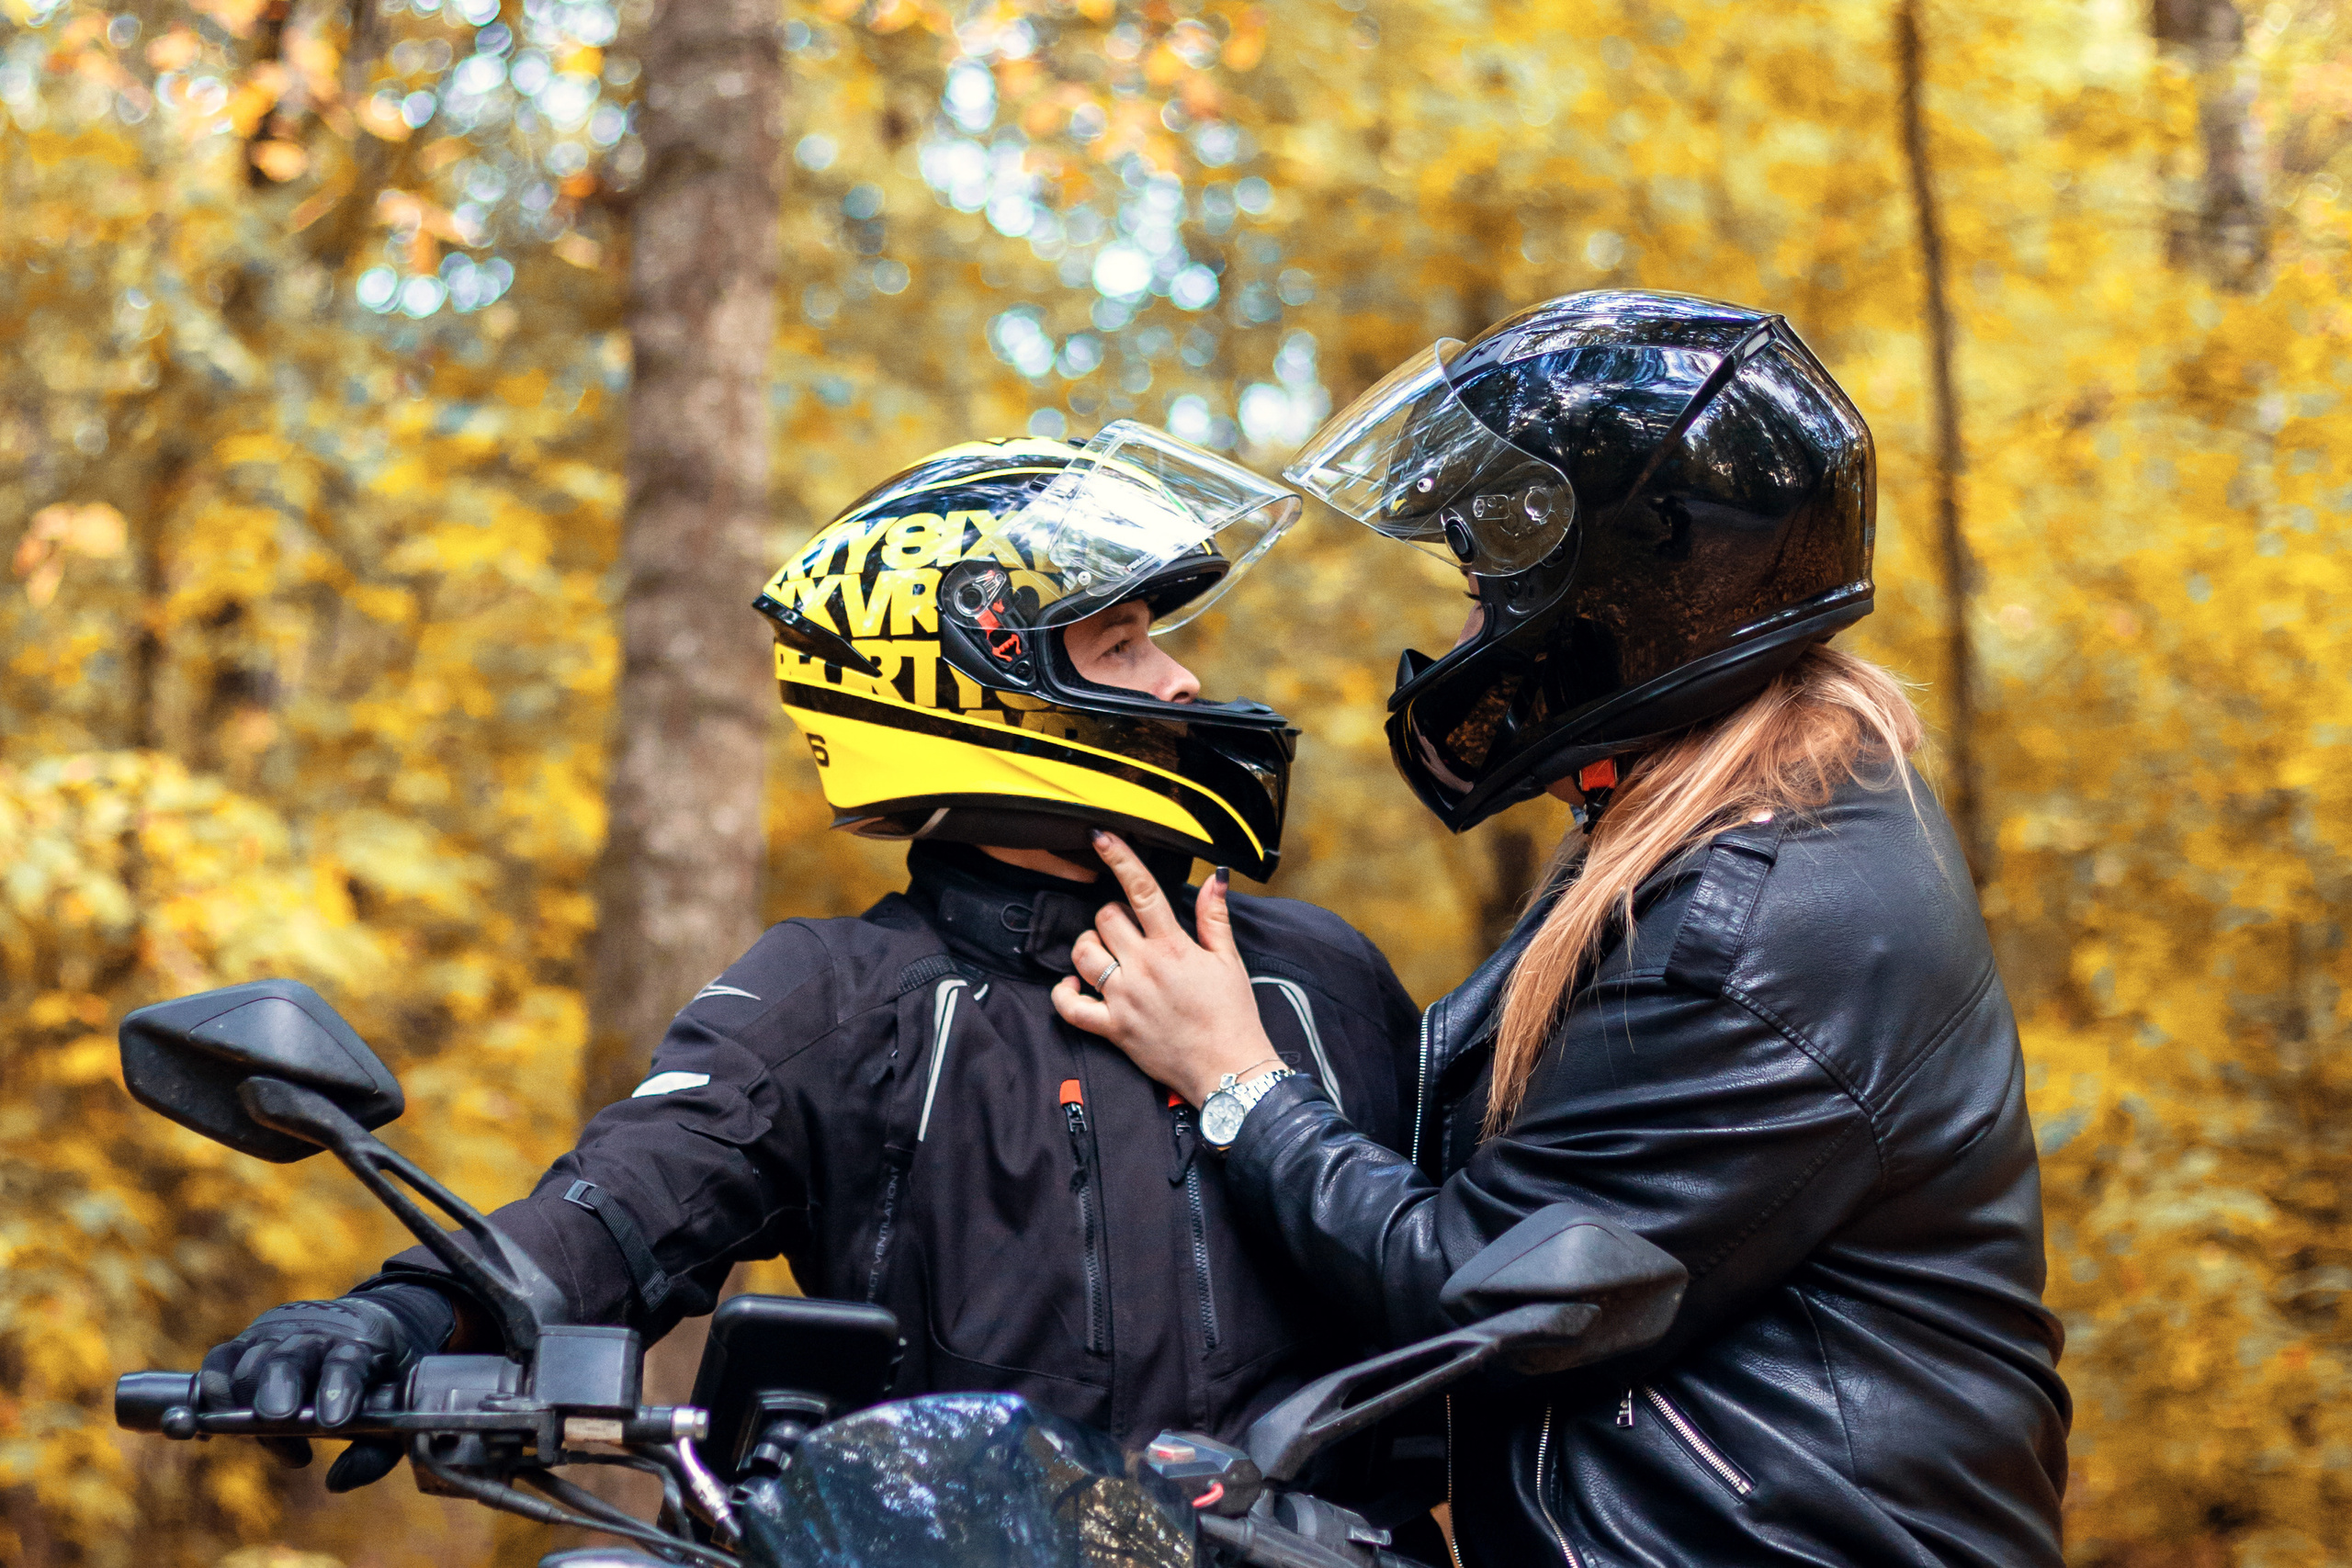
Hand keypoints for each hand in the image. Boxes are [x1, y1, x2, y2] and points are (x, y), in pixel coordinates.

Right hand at [199, 1287, 446, 1488]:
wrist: (371, 1323)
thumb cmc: (384, 1377)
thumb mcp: (397, 1411)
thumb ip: (375, 1451)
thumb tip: (337, 1482)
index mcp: (364, 1345)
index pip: (349, 1362)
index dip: (338, 1388)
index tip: (332, 1422)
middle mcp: (318, 1335)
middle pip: (291, 1356)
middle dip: (280, 1386)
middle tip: (278, 1416)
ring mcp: (280, 1336)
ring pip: (251, 1361)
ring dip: (245, 1401)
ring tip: (260, 1433)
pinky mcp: (247, 1343)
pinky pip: (219, 1362)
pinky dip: (212, 1393)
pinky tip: (209, 1428)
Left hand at [1050, 831, 1276, 1104]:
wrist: (1229, 1069)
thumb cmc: (1232, 1016)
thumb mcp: (1229, 961)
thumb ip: (1214, 918)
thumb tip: (1214, 879)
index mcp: (1173, 947)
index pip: (1140, 890)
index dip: (1119, 857)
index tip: (1101, 837)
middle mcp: (1143, 968)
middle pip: (1104, 918)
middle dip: (1111, 914)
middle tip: (1127, 928)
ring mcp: (1124, 999)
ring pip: (1083, 954)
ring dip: (1088, 946)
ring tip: (1105, 953)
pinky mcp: (1113, 1028)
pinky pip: (1070, 1006)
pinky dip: (1064, 993)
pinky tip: (1075, 986)